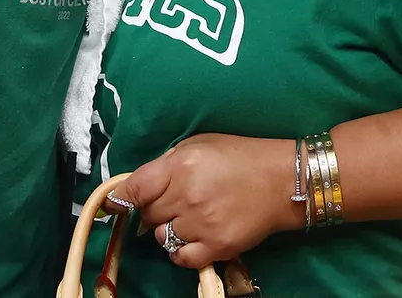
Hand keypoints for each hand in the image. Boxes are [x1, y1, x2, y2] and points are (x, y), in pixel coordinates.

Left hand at [104, 135, 301, 269]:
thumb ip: (168, 163)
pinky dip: (181, 251)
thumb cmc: (242, 155)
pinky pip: (179, 258)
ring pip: (161, 237)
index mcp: (181, 165)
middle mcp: (187, 196)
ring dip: (170, 229)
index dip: (121, 199)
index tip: (117, 205)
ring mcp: (201, 224)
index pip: (133, 189)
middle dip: (156, 209)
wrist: (284, 180)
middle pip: (147, 215)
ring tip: (192, 217)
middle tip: (177, 201)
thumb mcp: (202, 144)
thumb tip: (140, 187)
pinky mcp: (216, 246)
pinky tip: (194, 237)